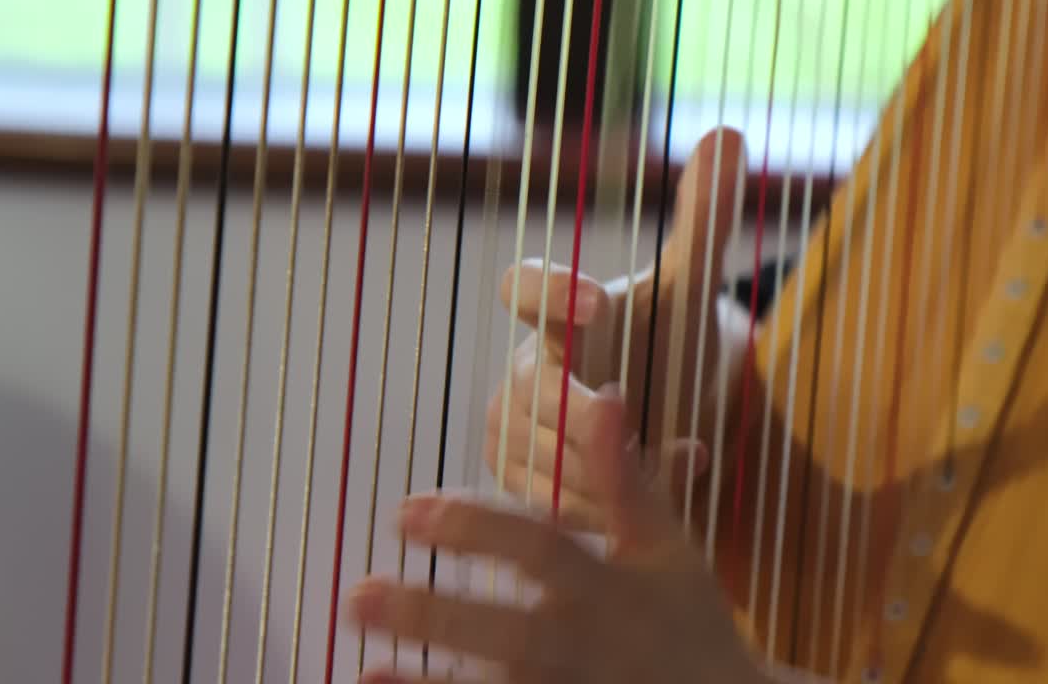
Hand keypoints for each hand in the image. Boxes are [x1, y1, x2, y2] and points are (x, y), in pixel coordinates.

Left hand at [347, 389, 767, 683]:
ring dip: (428, 681)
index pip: (538, 550)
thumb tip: (606, 392)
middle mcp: (588, 644)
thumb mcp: (666, 544)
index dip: (475, 529)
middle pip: (505, 633)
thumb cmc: (690, 618)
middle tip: (357, 596)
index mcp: (611, 587)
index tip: (405, 510)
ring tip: (363, 660)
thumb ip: (629, 476)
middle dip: (432, 615)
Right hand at [484, 127, 749, 529]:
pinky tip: (664, 492)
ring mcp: (514, 431)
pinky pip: (559, 507)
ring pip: (546, 456)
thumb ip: (706, 220)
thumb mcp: (693, 287)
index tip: (597, 302)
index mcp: (556, 312)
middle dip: (583, 411)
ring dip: (610, 464)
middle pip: (532, 390)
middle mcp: (521, 368)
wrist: (665, 408)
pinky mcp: (524, 486)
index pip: (525, 286)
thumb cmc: (669, 340)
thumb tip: (730, 133)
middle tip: (634, 417)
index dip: (550, 292)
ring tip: (682, 454)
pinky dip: (611, 506)